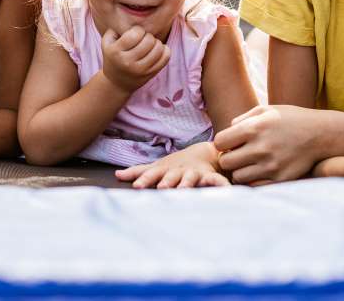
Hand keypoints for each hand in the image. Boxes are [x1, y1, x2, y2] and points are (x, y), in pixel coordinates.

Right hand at [101, 25, 170, 94]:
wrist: (116, 83)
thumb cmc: (113, 57)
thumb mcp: (107, 42)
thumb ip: (115, 28)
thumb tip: (130, 19)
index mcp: (116, 51)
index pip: (135, 34)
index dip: (138, 30)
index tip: (135, 34)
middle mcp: (128, 62)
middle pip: (149, 40)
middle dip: (148, 36)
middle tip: (144, 39)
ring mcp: (140, 70)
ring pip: (159, 49)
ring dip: (157, 43)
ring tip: (151, 45)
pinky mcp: (150, 74)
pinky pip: (165, 58)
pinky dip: (165, 50)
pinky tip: (158, 50)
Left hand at [115, 142, 229, 188]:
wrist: (206, 153)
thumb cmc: (177, 165)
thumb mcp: (158, 167)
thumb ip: (139, 172)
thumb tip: (117, 175)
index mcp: (166, 170)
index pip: (153, 175)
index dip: (145, 180)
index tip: (136, 186)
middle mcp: (179, 172)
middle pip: (171, 177)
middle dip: (166, 182)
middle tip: (162, 188)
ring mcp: (194, 174)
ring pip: (191, 179)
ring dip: (187, 184)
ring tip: (184, 190)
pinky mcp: (210, 177)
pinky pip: (217, 182)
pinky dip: (222, 185)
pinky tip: (227, 190)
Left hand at [213, 105, 325, 184]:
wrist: (321, 134)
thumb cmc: (291, 119)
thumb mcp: (267, 110)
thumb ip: (243, 119)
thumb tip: (227, 130)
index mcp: (253, 128)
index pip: (219, 142)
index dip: (223, 143)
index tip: (231, 143)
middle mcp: (260, 148)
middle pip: (225, 162)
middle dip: (229, 158)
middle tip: (239, 154)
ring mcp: (271, 165)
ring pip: (238, 177)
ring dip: (240, 171)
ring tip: (251, 163)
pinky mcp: (280, 178)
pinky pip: (255, 185)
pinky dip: (254, 180)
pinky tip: (262, 170)